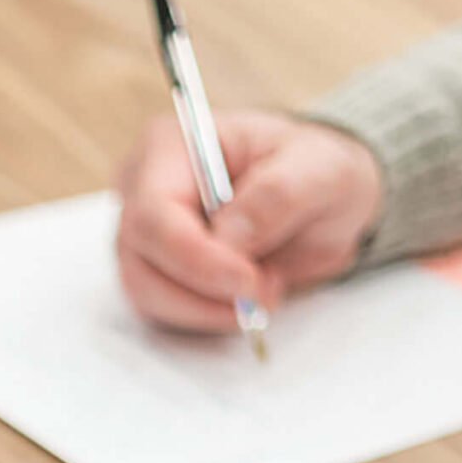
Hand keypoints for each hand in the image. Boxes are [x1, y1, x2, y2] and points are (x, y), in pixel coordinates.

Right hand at [115, 110, 383, 331]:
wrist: (317, 197)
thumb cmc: (313, 170)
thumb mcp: (321, 168)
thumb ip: (278, 194)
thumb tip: (229, 237)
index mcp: (170, 146)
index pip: (153, 213)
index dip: (195, 257)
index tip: (248, 281)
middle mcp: (141, 189)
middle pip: (140, 260)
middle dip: (204, 290)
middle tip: (267, 290)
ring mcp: (143, 235)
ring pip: (146, 293)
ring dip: (207, 309)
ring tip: (264, 288)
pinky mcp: (155, 271)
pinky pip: (163, 311)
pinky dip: (207, 316)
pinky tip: (244, 296)